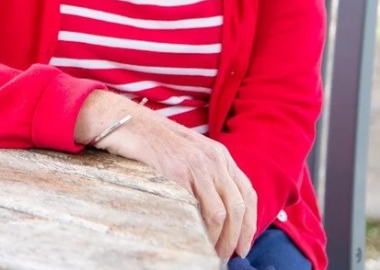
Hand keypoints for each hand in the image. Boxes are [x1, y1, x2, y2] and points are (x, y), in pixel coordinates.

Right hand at [75, 91, 256, 260]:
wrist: (129, 123)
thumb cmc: (156, 143)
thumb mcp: (191, 154)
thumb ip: (208, 175)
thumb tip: (220, 214)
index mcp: (219, 154)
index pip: (247, 193)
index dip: (250, 223)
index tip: (243, 246)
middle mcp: (213, 158)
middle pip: (238, 206)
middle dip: (235, 238)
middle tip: (227, 257)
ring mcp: (196, 165)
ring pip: (221, 213)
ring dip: (219, 240)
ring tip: (211, 254)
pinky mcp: (178, 173)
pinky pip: (198, 210)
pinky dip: (201, 231)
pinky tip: (195, 240)